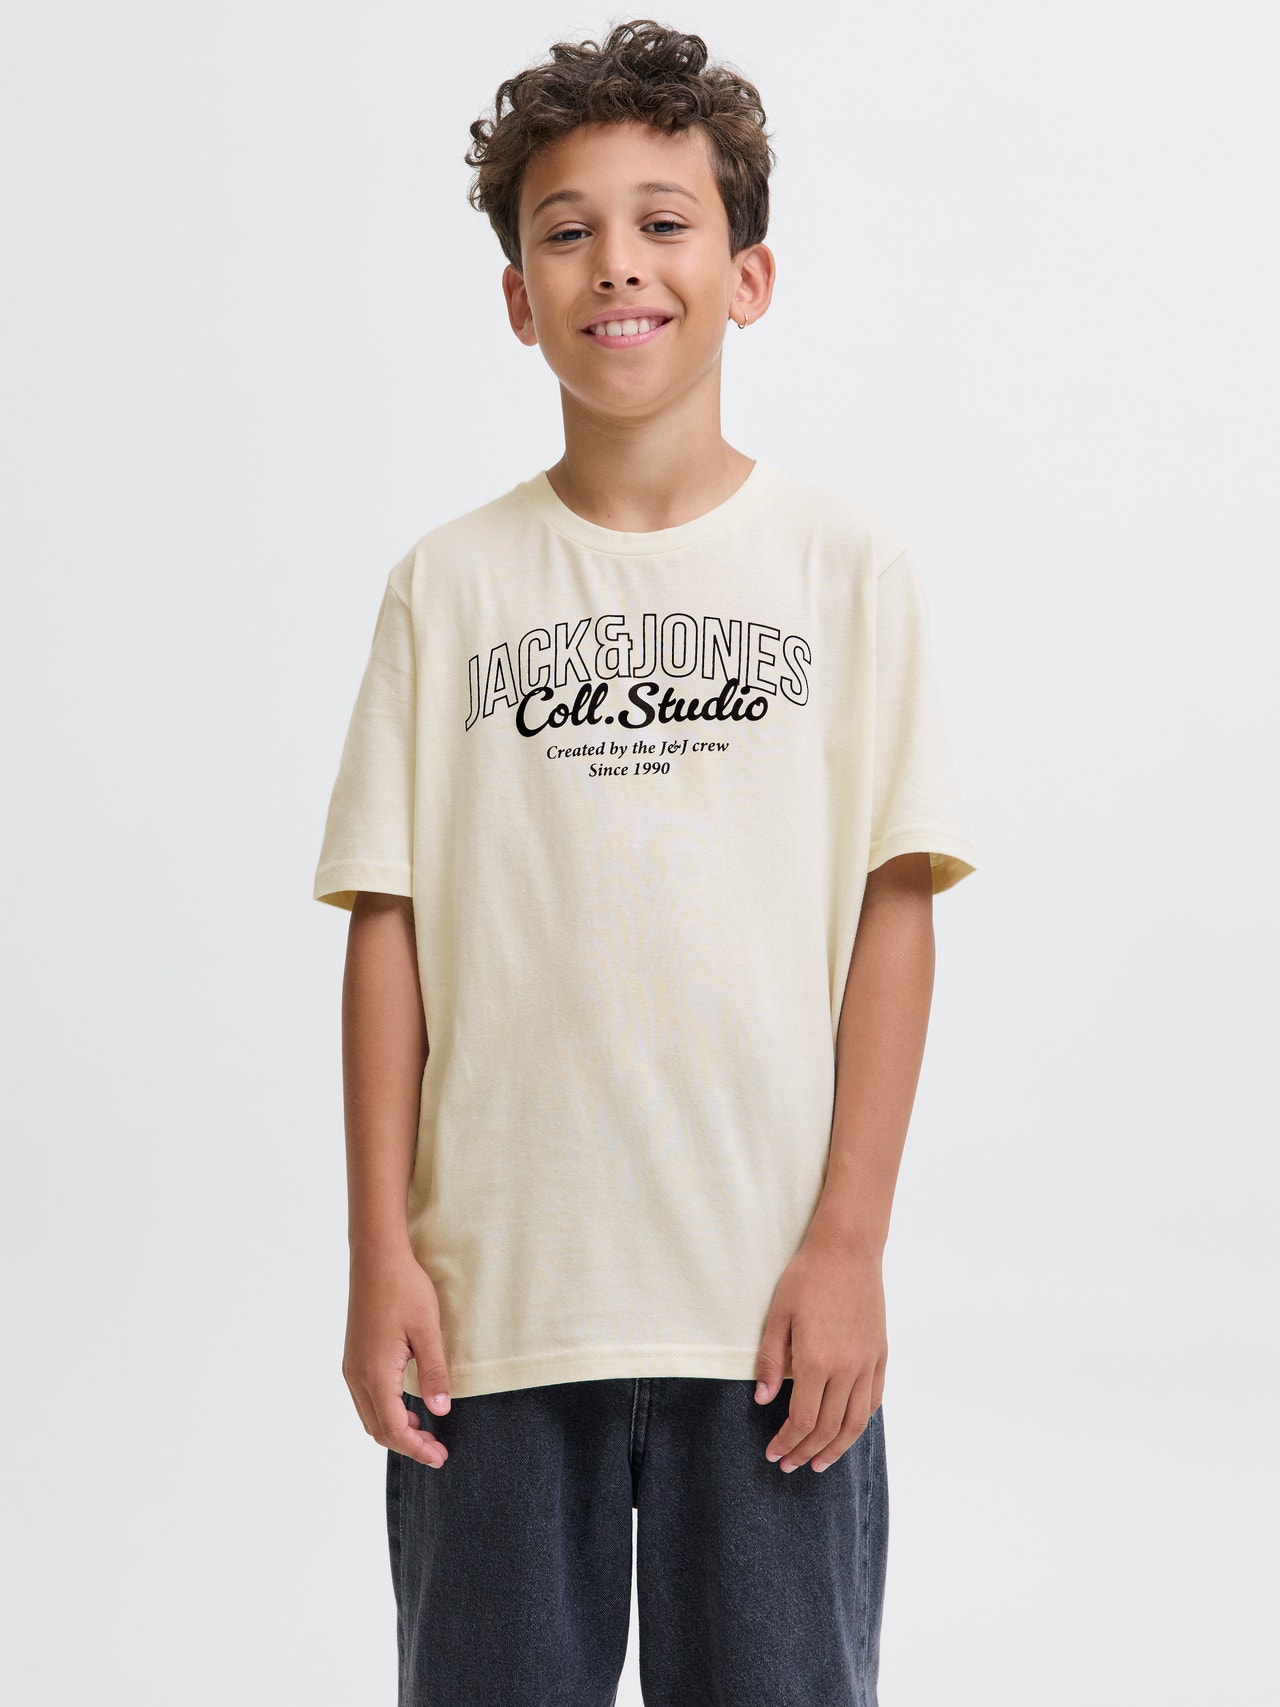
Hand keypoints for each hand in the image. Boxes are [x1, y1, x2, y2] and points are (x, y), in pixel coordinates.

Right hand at [343, 1243, 451, 1467]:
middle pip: (378, 1429)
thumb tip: (440, 1412)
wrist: (376, 1258)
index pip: (394, 1429)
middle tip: (437, 1450)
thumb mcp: (427, 1330)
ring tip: (425, 1432)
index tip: (440, 1457)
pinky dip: (385, 1413)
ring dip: (395, 1430)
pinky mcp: (353, 1358)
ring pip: (369, 1416)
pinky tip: (406, 1407)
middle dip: (407, 1445)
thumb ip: (434, 1373)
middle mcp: (357, 1375)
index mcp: (375, 1373)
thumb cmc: (404, 1288)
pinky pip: (365, 1399)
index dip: (417, 1448)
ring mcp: (351, 1367)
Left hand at [753, 1223, 886, 1472]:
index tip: (774, 1453)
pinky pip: (873, 1400)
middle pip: (829, 1428)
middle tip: (790, 1465)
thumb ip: (771, 1361)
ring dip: (837, 1448)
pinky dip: (860, 1422)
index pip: (802, 1420)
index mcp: (816, 1361)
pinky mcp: (880, 1354)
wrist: (847, 1250)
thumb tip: (763, 1400)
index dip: (787, 1442)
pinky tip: (847, 1430)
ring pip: (856, 1422)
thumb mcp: (777, 1316)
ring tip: (820, 1463)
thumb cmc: (806, 1278)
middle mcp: (846, 1369)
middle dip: (807, 1452)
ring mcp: (867, 1363)